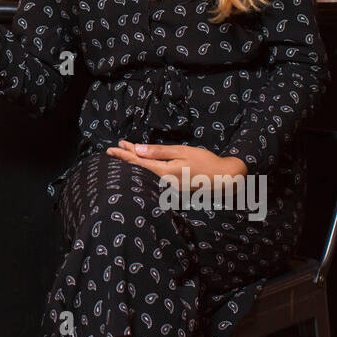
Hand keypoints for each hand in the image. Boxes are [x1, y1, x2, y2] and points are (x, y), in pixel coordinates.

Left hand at [105, 141, 246, 183]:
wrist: (225, 178)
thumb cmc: (205, 162)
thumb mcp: (182, 152)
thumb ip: (160, 151)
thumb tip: (138, 149)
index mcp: (164, 171)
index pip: (138, 161)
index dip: (124, 154)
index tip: (111, 148)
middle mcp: (164, 181)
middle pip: (140, 167)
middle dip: (126, 157)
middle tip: (112, 149)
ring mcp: (170, 186)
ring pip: (148, 172)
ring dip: (137, 161)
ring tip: (125, 152)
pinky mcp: (176, 187)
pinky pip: (157, 176)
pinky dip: (149, 168)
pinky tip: (145, 163)